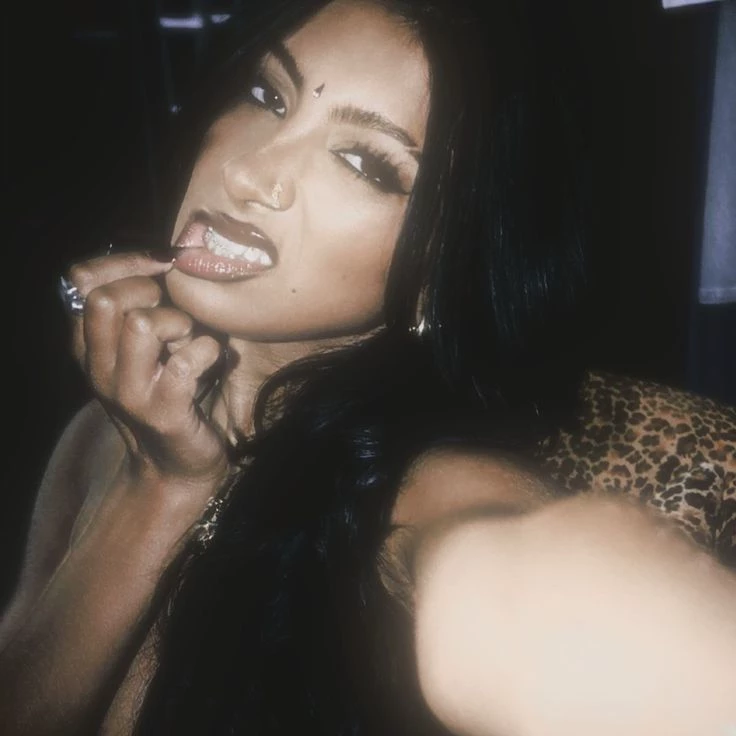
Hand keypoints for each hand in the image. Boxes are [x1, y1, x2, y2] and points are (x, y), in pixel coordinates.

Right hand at [67, 251, 229, 488]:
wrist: (177, 464)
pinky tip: (211, 358)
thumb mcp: (145, 348)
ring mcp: (127, 392)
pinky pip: (184, 360)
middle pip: (103, 300)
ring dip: (178, 322)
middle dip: (150, 289)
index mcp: (89, 344)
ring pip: (139, 325)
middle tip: (177, 309)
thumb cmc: (171, 392)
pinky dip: (207, 350)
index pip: (80, 279)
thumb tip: (171, 254)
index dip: (124, 260)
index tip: (164, 263)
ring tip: (192, 337)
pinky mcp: (163, 411)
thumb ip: (143, 306)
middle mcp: (98, 367)